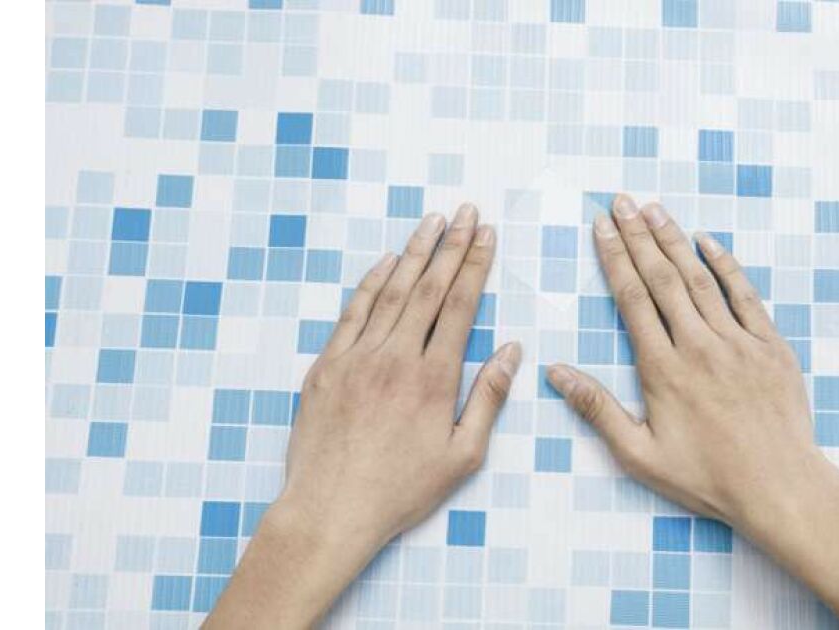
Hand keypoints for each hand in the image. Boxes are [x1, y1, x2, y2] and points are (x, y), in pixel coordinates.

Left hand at [206, 205, 521, 628]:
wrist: (330, 509)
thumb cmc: (400, 490)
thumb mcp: (462, 456)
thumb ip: (489, 398)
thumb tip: (512, 351)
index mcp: (433, 378)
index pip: (460, 305)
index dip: (476, 265)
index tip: (486, 234)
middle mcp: (395, 357)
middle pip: (428, 287)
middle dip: (450, 245)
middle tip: (465, 212)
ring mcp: (356, 358)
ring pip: (391, 291)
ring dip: (413, 252)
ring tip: (431, 222)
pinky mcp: (326, 366)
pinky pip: (353, 312)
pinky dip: (371, 282)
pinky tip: (387, 263)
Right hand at [547, 194, 817, 532]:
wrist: (780, 486)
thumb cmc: (707, 477)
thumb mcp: (640, 454)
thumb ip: (597, 410)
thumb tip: (555, 373)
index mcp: (664, 369)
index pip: (632, 298)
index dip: (614, 258)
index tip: (600, 227)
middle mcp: (699, 345)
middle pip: (662, 277)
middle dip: (637, 236)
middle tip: (620, 201)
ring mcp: (737, 342)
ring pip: (699, 279)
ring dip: (674, 240)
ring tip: (653, 209)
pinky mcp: (769, 346)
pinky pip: (744, 295)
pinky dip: (725, 265)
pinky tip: (707, 242)